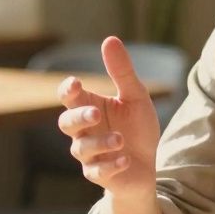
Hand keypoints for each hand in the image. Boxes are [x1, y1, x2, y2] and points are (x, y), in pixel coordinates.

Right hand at [57, 37, 161, 200]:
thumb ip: (122, 72)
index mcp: (89, 107)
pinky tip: (125, 159)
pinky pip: (96, 172)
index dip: (68, 91)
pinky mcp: (99, 174)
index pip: (69, 97)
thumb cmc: (137, 128)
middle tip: (95, 113)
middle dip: (78, 117)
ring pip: (81, 149)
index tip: (75, 84)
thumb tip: (109, 39)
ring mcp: (89, 154)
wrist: (148, 165)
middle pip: (66, 122)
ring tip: (120, 139)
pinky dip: (110, 165)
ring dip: (100, 143)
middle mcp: (84, 131)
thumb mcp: (135, 96)